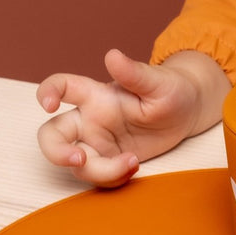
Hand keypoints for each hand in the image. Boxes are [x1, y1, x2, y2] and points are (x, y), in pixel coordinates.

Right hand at [36, 48, 226, 187]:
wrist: (188, 112)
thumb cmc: (170, 89)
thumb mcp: (158, 82)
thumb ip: (134, 72)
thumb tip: (112, 55)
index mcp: (97, 96)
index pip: (62, 86)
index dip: (46, 92)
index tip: (48, 105)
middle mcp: (90, 119)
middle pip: (52, 135)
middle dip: (56, 152)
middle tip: (79, 159)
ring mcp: (98, 142)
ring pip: (76, 164)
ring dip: (100, 171)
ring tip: (133, 162)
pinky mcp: (110, 160)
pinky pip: (98, 177)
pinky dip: (113, 179)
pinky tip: (135, 168)